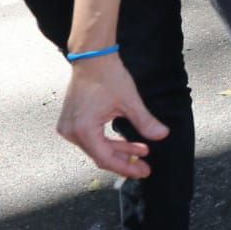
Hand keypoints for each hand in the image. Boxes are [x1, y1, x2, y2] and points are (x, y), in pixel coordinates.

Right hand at [57, 55, 167, 178]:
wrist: (92, 58)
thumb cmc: (108, 76)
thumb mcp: (130, 101)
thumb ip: (145, 121)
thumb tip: (162, 135)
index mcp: (83, 130)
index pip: (106, 158)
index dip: (126, 167)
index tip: (144, 171)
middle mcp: (71, 132)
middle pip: (101, 155)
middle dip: (125, 160)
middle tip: (145, 166)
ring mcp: (68, 127)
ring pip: (96, 147)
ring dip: (119, 150)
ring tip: (142, 151)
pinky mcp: (70, 121)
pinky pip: (91, 138)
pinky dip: (108, 141)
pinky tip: (126, 143)